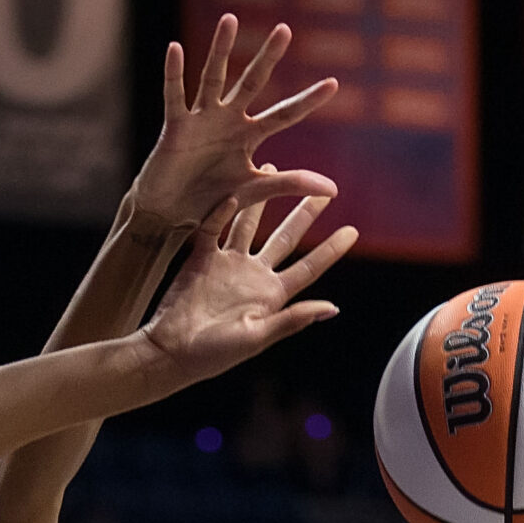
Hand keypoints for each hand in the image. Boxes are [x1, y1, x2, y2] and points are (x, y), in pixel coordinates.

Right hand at [128, 14, 338, 234]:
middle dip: (268, 58)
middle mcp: (228, 120)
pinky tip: (174, 48)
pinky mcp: (176, 127)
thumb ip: (290, 184)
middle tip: (285, 29)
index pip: (284, 115)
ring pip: (214, 78)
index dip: (307, 101)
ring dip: (221, 50)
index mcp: (249, 136)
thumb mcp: (253, 191)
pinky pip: (175, 96)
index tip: (334, 84)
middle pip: (252, 83)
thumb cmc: (211, 202)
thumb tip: (334, 189)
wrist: (171, 216)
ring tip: (230, 19)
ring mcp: (202, 119)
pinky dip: (174, 73)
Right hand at [140, 195, 355, 387]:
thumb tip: (331, 308)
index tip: (353, 230)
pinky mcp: (200, 259)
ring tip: (271, 168)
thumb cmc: (214, 354)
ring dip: (261, 199)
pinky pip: (212, 227)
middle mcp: (252, 276)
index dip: (331, 250)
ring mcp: (226, 265)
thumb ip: (291, 319)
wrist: (170, 352)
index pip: (308, 269)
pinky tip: (231, 193)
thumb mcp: (256, 338)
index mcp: (270, 296)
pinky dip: (220, 211)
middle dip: (304, 214)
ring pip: (249, 224)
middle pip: (285, 239)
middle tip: (323, 191)